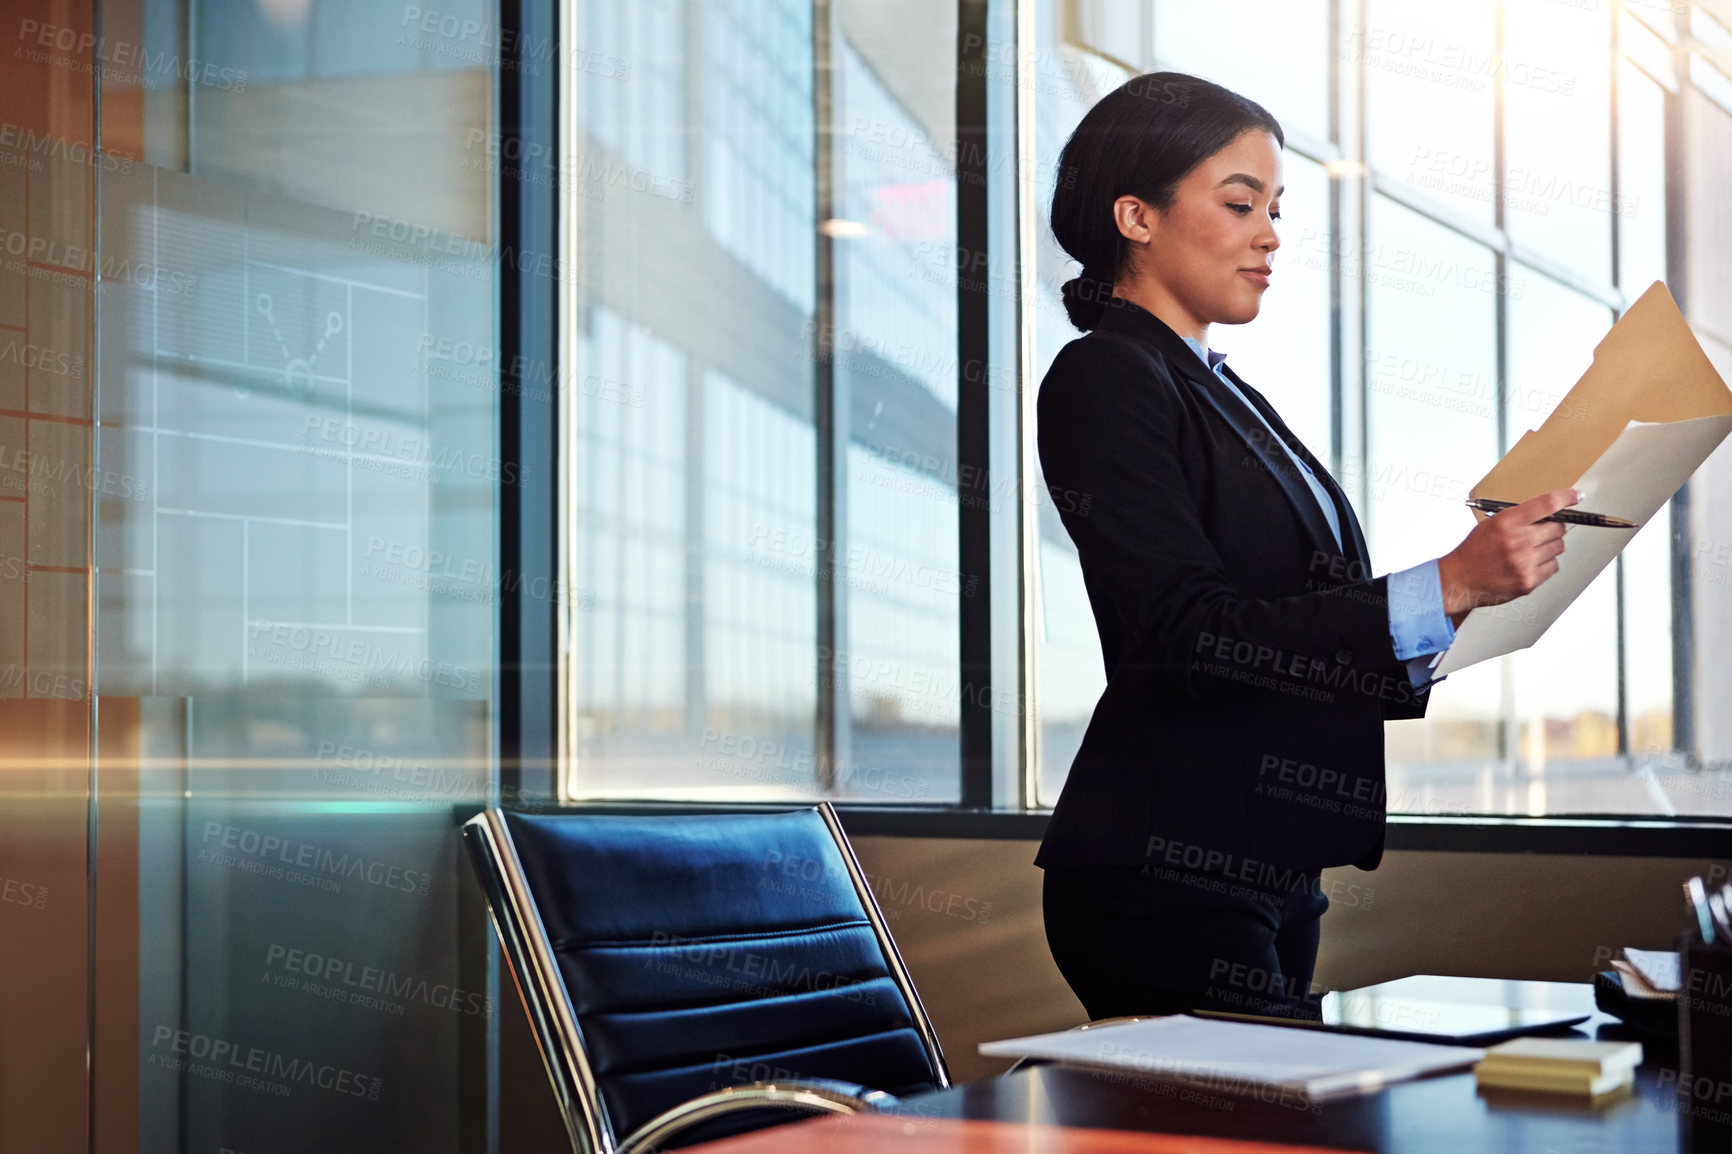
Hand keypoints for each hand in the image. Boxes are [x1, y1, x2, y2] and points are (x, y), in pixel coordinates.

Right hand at [1436, 489, 1577, 625]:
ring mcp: (1524, 563)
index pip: (1546, 504)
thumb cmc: (1474, 552)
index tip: (1576, 496)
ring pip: (1558, 547)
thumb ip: (1519, 518)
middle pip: (1558, 528)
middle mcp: (1517, 541)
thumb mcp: (1491, 524)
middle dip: (1553, 528)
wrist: (1459, 580)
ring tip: (1528, 551)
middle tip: (1541, 532)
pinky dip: (1545, 564)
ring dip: (1548, 547)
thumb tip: (1551, 514)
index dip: (1566, 498)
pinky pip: (1553, 566)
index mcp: (1506, 522)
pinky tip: (1527, 565)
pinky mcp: (1529, 581)